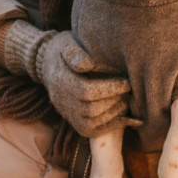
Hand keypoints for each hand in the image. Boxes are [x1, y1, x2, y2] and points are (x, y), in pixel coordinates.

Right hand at [0, 24, 129, 137]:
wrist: (47, 66)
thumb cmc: (64, 52)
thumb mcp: (67, 45)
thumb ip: (76, 54)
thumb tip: (87, 64)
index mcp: (61, 80)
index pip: (87, 91)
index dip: (110, 89)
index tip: (126, 82)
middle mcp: (62, 101)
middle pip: (91, 109)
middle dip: (115, 101)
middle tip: (129, 91)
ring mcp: (67, 113)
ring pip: (92, 123)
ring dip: (113, 113)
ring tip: (126, 100)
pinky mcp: (73, 121)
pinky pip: (91, 131)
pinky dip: (110, 126)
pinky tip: (126, 117)